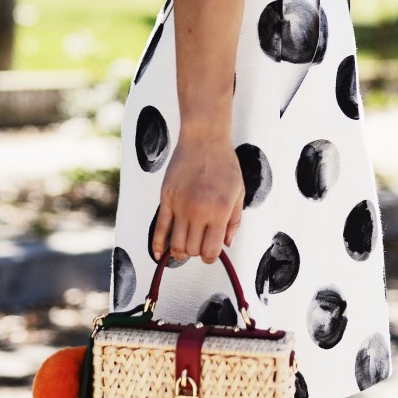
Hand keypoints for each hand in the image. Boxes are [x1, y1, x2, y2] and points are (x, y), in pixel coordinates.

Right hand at [150, 134, 244, 264]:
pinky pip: (159, 228)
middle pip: (192, 250)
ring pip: (176, 244)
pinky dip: (158, 246)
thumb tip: (227, 245)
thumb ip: (234, 221)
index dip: (211, 257)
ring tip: (184, 247)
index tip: (211, 252)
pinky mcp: (166, 198)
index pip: (211, 251)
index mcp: (219, 211)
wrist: (204, 139)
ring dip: (180, 252)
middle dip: (196, 252)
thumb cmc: (225, 164)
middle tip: (199, 244)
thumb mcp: (239, 192)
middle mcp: (198, 211)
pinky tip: (160, 255)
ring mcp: (180, 205)